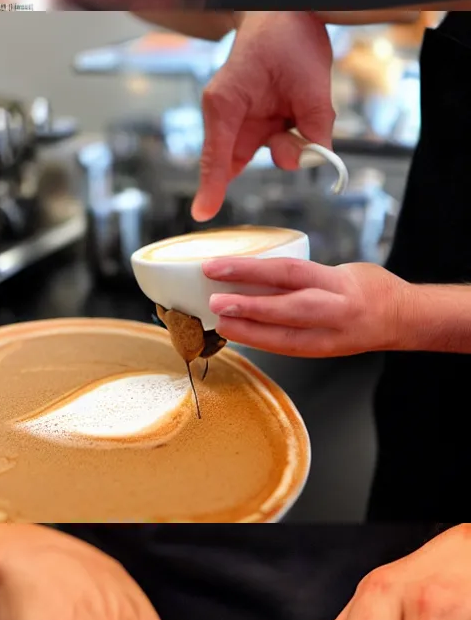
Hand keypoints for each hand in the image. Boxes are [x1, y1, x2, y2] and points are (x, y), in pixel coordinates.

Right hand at [193, 10, 335, 219]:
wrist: (285, 11)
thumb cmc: (287, 38)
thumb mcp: (311, 81)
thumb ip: (315, 124)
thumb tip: (317, 159)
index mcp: (225, 103)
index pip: (217, 154)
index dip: (211, 186)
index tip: (202, 214)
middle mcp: (227, 114)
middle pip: (242, 158)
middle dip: (281, 152)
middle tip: (301, 133)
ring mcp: (241, 118)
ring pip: (265, 150)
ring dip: (292, 140)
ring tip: (305, 103)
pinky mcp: (256, 118)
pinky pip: (277, 139)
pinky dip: (295, 133)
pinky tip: (300, 105)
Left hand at [207, 259, 411, 355]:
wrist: (405, 319)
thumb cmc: (367, 288)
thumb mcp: (338, 271)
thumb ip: (299, 275)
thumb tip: (251, 273)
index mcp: (337, 282)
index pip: (287, 272)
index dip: (248, 269)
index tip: (215, 266)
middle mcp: (336, 310)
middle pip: (287, 308)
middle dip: (247, 307)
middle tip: (214, 302)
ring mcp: (332, 336)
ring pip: (285, 337)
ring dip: (249, 332)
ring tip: (220, 324)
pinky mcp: (326, 353)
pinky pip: (288, 349)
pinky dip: (261, 342)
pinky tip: (239, 336)